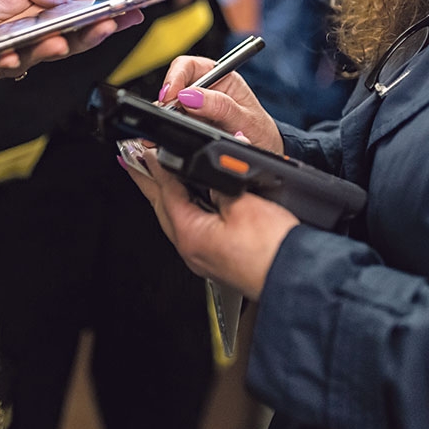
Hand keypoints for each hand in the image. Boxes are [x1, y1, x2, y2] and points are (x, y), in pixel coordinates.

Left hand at [0, 0, 144, 89]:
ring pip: (34, 61)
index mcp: (36, 16)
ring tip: (60, 41)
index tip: (130, 14)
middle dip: (88, 37)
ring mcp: (2, 57)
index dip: (104, 20)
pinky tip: (16, 55)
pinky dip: (8, 64)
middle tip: (107, 27)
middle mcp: (24, 39)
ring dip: (49, 52)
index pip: (78, 22)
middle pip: (64, 45)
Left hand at [121, 144, 297, 299]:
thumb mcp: (243, 203)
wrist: (298, 278)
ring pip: (176, 218)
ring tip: (157, 179)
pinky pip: (194, 228)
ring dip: (166, 196)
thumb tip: (205, 172)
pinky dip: (187, 210)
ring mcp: (205, 258)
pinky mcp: (221, 260)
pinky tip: (194, 203)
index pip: (165, 192)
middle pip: (162, 207)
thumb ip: (217, 183)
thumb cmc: (273, 249)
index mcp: (190, 234)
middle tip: (131, 162)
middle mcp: (192, 250)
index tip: (144, 150)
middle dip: (148, 182)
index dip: (155, 167)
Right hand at [159, 55, 283, 153]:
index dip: (176, 77)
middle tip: (168, 113)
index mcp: (223, 77)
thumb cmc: (261, 132)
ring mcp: (197, 107)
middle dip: (169, 98)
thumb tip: (191, 97)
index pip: (190, 66)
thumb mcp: (246, 119)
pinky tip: (172, 133)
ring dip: (168, 114)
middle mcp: (208, 89)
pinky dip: (170, 126)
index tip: (171, 95)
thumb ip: (221, 107)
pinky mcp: (192, 123)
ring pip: (172, 103)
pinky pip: (174, 120)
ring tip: (170, 126)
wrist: (265, 152)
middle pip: (176, 83)